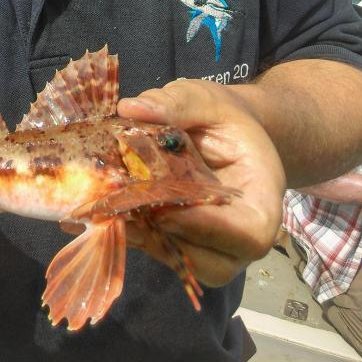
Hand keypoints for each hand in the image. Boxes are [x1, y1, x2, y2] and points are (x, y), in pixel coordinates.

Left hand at [117, 80, 285, 287]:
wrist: (223, 131)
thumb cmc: (222, 116)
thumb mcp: (205, 99)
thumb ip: (177, 103)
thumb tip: (131, 109)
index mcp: (262, 195)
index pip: (249, 233)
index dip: (208, 229)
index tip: (165, 209)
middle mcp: (243, 232)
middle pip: (213, 261)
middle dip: (164, 236)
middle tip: (121, 206)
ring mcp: (214, 245)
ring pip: (181, 261)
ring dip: (141, 237)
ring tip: (104, 207)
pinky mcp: (182, 243)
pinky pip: (159, 250)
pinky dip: (130, 232)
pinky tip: (99, 210)